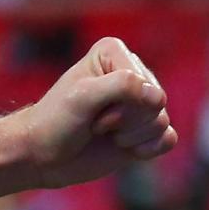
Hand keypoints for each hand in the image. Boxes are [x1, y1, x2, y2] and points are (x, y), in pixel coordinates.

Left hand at [11, 37, 176, 188]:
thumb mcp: (82, 96)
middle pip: (155, 102)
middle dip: (122, 120)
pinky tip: (124, 149)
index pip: (141, 82)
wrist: (41, 156)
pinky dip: (146, 149)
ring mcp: (141, 103)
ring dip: (128, 136)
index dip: (114, 103)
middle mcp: (132, 73)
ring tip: (102, 133)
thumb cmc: (55, 121)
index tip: (85, 107)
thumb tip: (159, 97)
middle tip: (93, 123)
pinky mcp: (146, 130)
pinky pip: (168, 139)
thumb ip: (122, 85)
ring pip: (160, 122)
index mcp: (114, 53)